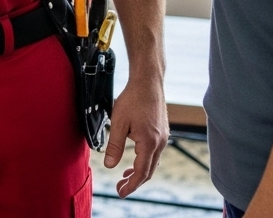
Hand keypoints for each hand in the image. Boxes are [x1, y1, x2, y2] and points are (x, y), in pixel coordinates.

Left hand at [104, 71, 168, 197]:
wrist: (148, 81)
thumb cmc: (133, 98)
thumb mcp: (118, 122)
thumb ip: (114, 146)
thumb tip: (109, 165)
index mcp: (149, 142)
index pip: (141, 172)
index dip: (131, 185)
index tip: (121, 192)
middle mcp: (160, 142)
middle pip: (149, 171)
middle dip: (135, 182)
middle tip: (121, 187)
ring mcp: (163, 136)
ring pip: (153, 162)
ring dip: (140, 171)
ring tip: (126, 176)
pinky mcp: (162, 131)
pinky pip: (155, 152)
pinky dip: (146, 160)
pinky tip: (136, 158)